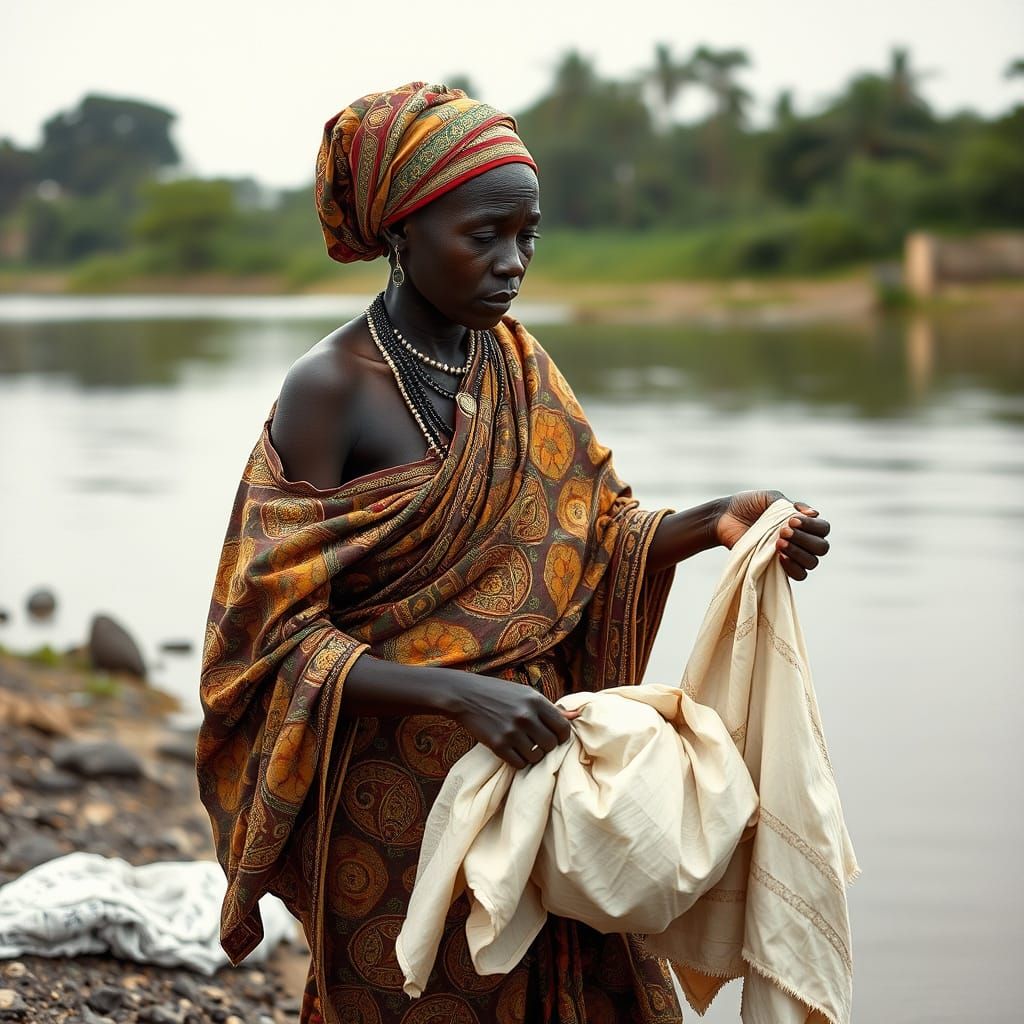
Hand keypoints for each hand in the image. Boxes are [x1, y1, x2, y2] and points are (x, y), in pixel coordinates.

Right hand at [449, 673, 576, 768]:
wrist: (466, 696)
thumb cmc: (500, 694)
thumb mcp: (527, 694)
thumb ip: (551, 708)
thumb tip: (577, 716)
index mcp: (536, 701)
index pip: (563, 728)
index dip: (561, 736)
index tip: (553, 736)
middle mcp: (526, 716)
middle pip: (550, 745)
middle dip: (546, 746)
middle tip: (536, 741)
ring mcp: (511, 731)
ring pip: (536, 757)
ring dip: (532, 755)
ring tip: (523, 745)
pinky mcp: (498, 745)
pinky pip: (519, 764)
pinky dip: (518, 761)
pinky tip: (512, 751)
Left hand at [715, 489, 830, 581]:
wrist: (724, 518)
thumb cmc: (747, 505)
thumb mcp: (769, 499)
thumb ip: (791, 505)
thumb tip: (814, 513)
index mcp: (802, 523)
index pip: (823, 529)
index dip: (812, 526)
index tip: (792, 520)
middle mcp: (801, 541)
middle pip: (821, 547)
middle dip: (805, 539)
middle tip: (783, 531)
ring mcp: (791, 556)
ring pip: (811, 562)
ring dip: (798, 552)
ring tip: (779, 543)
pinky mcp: (778, 569)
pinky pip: (798, 575)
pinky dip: (793, 567)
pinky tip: (780, 557)